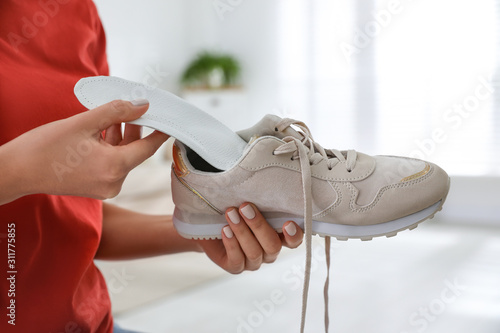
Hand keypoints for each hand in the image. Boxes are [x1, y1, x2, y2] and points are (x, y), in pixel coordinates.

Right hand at [0, 100, 167, 203]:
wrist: (16, 172)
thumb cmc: (45, 148)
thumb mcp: (83, 123)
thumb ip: (116, 111)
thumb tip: (143, 105)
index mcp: (114, 168)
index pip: (148, 148)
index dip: (160, 131)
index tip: (169, 119)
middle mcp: (114, 183)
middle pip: (134, 151)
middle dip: (134, 128)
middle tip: (132, 106)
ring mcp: (105, 187)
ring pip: (122, 156)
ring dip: (120, 136)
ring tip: (113, 114)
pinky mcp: (96, 187)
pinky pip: (111, 164)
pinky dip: (110, 147)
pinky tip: (103, 129)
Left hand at [197, 203, 303, 273]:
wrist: (210, 224)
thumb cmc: (235, 211)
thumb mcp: (249, 204)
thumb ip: (262, 201)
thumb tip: (264, 183)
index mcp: (279, 236)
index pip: (294, 241)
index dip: (294, 235)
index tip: (287, 223)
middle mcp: (269, 251)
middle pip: (273, 246)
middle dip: (259, 225)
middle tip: (245, 207)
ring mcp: (253, 261)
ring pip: (254, 251)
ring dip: (242, 230)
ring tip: (230, 213)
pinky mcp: (236, 267)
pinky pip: (237, 259)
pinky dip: (231, 243)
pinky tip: (225, 230)